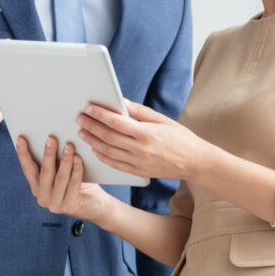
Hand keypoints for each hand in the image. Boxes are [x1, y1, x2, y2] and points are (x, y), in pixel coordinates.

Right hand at [16, 135, 111, 221]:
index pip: (28, 169)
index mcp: (38, 188)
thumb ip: (56, 162)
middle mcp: (43, 197)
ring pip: (60, 178)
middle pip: (44, 172)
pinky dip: (76, 170)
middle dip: (48, 154)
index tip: (21, 138)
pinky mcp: (69, 206)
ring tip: (69, 145)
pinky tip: (78, 158)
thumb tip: (54, 139)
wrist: (96, 206)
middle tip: (51, 138)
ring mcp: (55, 204)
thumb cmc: (80, 185)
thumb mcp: (64, 173)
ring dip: (65, 160)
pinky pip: (73, 184)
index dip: (23, 154)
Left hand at [76, 101, 209, 180]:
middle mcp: (141, 149)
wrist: (194, 162)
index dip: (100, 114)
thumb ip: (141, 112)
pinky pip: (115, 164)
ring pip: (108, 151)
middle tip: (80, 118)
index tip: (88, 108)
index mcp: (147, 133)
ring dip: (92, 141)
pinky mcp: (138, 172)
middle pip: (108, 136)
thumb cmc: (181, 138)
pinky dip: (102, 156)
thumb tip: (122, 103)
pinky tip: (95, 149)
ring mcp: (138, 162)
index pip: (116, 122)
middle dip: (91, 126)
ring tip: (83, 132)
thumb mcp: (164, 120)